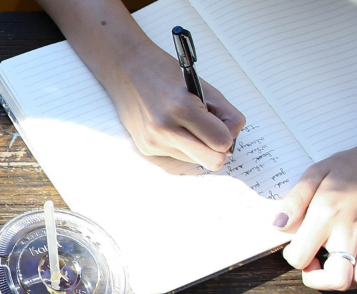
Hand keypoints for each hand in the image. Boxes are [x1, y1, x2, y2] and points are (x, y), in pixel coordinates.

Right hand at [105, 45, 246, 169]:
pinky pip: (178, 155)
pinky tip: (169, 125)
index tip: (223, 124)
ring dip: (197, 145)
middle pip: (212, 161)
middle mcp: (165, 129)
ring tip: (184, 121)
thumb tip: (230, 145)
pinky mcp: (146, 148)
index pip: (222, 142)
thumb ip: (225, 115)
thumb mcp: (203, 87)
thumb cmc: (166, 73)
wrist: (126, 69)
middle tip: (211, 131)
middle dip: (217, 148)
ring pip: (195, 159)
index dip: (228, 134)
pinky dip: (180, 143)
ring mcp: (153, 141)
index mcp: (182, 108)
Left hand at [274, 142, 356, 290]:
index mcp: (327, 215)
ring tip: (333, 263)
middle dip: (318, 280)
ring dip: (344, 280)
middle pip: (337, 279)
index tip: (295, 244)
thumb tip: (278, 224)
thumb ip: (295, 200)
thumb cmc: (353, 166)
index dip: (293, 256)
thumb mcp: (316, 172)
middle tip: (314, 262)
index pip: (301, 257)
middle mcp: (349, 232)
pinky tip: (354, 260)